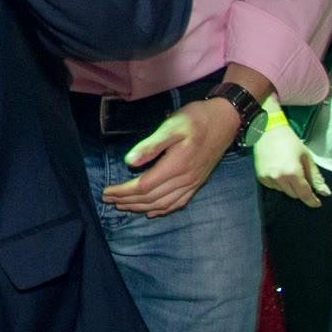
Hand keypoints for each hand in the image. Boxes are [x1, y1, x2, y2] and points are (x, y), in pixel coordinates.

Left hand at [106, 99, 237, 215]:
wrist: (225, 120)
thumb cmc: (196, 120)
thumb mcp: (171, 126)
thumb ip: (150, 146)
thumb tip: (129, 162)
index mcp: (176, 166)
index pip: (143, 186)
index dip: (123, 191)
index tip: (106, 191)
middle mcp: (185, 179)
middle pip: (151, 198)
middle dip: (127, 201)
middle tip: (108, 200)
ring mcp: (193, 182)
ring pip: (163, 204)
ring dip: (141, 207)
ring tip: (123, 206)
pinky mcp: (198, 182)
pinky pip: (179, 203)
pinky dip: (163, 210)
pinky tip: (152, 212)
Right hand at [254, 115, 327, 206]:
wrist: (268, 132)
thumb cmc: (290, 143)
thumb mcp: (307, 158)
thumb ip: (315, 177)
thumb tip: (325, 192)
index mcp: (293, 173)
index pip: (305, 195)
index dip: (312, 201)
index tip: (317, 203)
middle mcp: (279, 178)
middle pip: (295, 195)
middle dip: (301, 190)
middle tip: (302, 177)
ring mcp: (268, 178)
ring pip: (284, 191)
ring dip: (289, 186)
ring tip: (288, 171)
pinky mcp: (261, 177)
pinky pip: (274, 187)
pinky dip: (279, 183)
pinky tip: (279, 171)